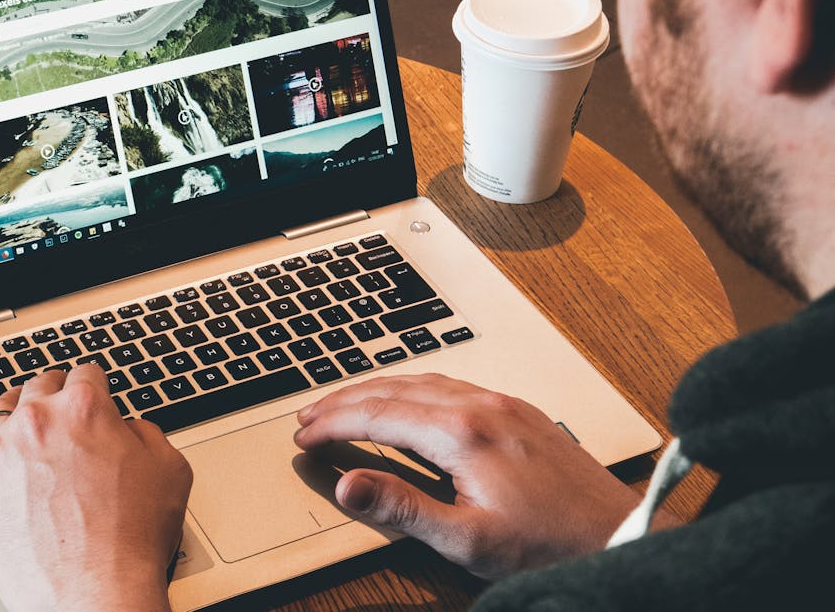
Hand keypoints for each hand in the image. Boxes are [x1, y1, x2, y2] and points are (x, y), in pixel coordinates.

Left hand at [0, 365, 191, 611]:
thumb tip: (129, 428)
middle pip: (41, 385)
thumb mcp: (169, 469)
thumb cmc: (131, 539)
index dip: (94, 384)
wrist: (98, 592)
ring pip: (1, 409)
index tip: (91, 391)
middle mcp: (39, 420)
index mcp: (85, 408)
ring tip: (24, 423)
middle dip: (56, 395)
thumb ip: (147, 433)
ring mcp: (2, 451)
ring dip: (17, 412)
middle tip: (62, 410)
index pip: (86, 373)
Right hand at [294, 373, 653, 579]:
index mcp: (462, 432)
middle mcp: (481, 405)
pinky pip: (451, 385)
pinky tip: (408, 402)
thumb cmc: (549, 544)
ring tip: (346, 406)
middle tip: (310, 417)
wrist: (620, 535)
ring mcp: (502, 403)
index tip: (305, 435)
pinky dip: (412, 389)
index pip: (377, 414)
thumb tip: (346, 484)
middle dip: (345, 400)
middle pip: (394, 389)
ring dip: (377, 390)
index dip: (334, 424)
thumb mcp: (467, 538)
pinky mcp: (518, 411)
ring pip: (422, 381)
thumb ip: (402, 507)